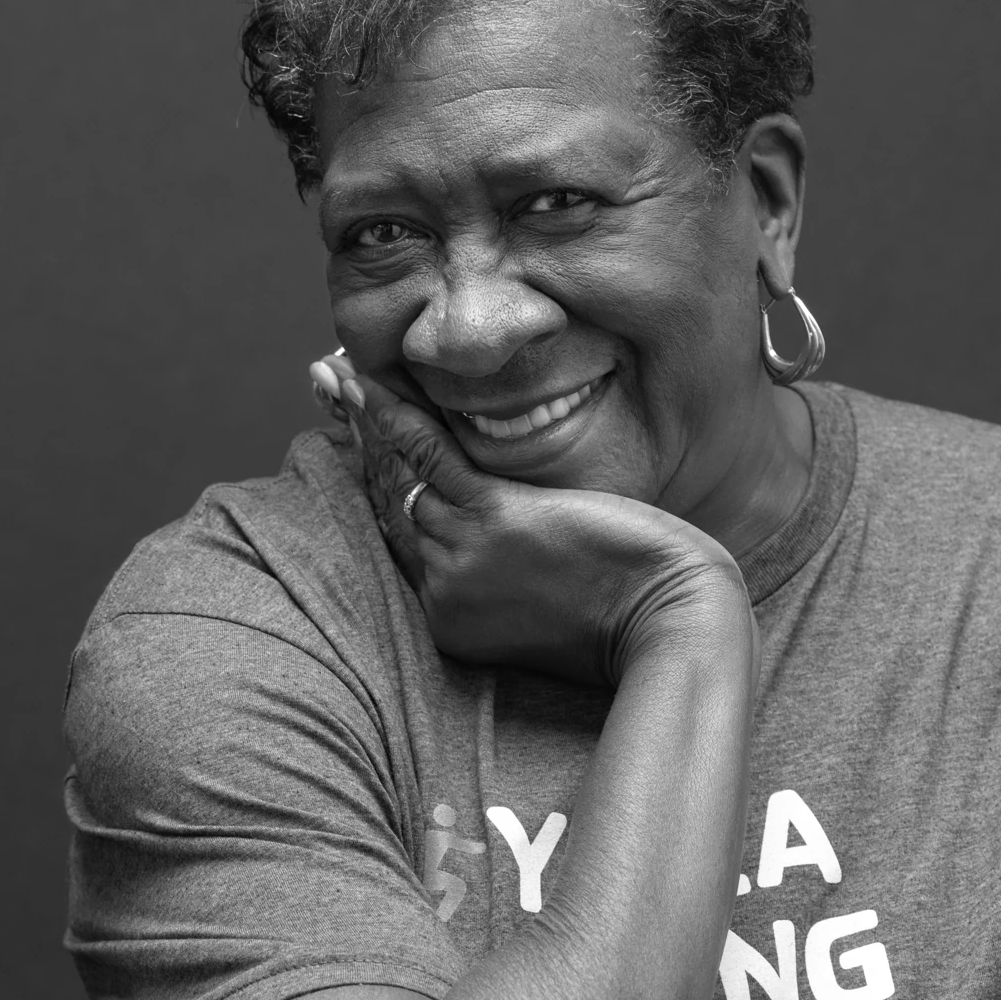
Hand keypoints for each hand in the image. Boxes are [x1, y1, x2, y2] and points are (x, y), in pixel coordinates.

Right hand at [309, 353, 753, 685]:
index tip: (360, 451)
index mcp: (456, 621)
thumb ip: (520, 579)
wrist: (671, 625)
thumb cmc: (637, 619)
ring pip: (401, 478)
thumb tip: (519, 545)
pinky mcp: (493, 520)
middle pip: (392, 505)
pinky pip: (429, 458)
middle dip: (359, 445)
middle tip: (329, 391)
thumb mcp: (557, 608)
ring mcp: (462, 557)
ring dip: (367, 420)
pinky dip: (395, 418)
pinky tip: (370, 384)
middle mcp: (445, 592)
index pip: (406, 540)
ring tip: (338, 374)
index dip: (380, 488)